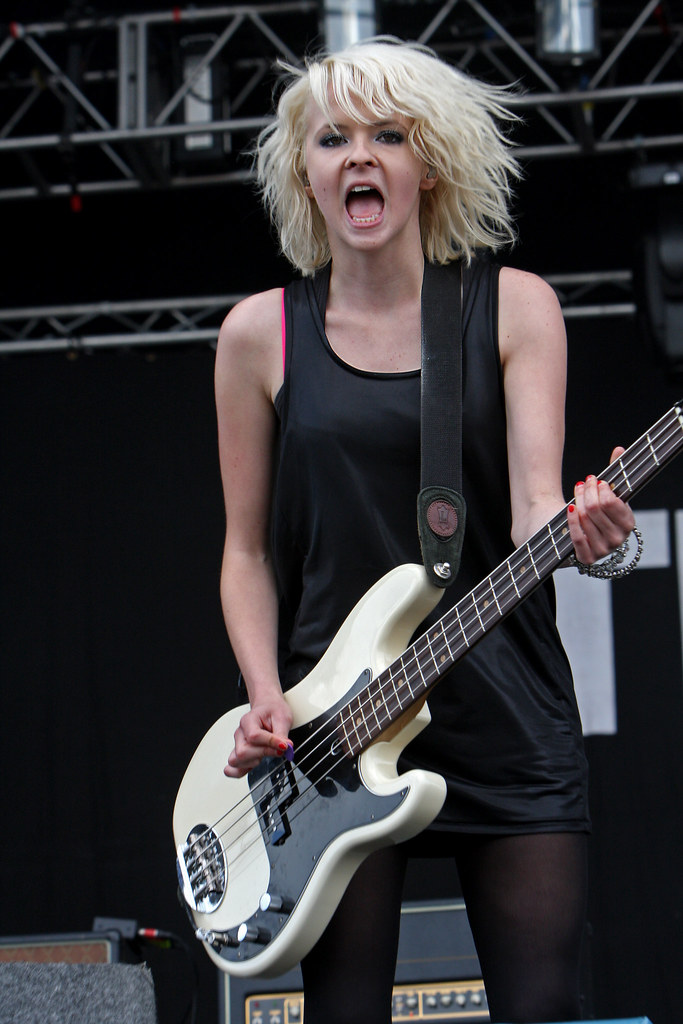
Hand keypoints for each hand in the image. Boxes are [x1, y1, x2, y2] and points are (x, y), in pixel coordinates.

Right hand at [224, 694, 293, 778]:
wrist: (267, 706)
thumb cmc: (273, 710)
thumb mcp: (282, 718)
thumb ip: (282, 734)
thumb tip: (285, 748)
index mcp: (249, 720)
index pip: (254, 736)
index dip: (270, 743)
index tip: (284, 746)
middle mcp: (240, 733)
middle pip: (243, 751)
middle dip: (263, 754)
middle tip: (277, 750)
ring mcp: (238, 743)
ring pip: (235, 760)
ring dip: (252, 763)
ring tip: (265, 756)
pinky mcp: (240, 752)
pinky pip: (232, 767)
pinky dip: (240, 770)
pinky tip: (252, 767)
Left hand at [567, 446, 635, 563]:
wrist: (574, 532)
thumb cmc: (593, 509)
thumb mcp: (606, 492)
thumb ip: (614, 472)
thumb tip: (619, 449)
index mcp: (628, 524)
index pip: (612, 502)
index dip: (602, 489)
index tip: (597, 480)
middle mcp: (619, 540)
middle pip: (596, 508)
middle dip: (588, 492)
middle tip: (584, 482)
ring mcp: (603, 550)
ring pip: (585, 519)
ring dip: (578, 501)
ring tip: (577, 492)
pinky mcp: (587, 558)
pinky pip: (577, 536)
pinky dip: (572, 520)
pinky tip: (570, 508)